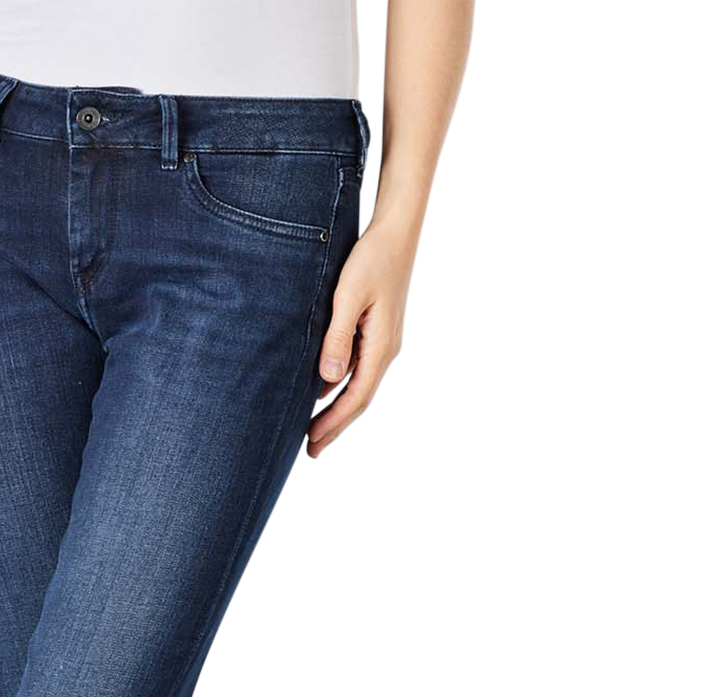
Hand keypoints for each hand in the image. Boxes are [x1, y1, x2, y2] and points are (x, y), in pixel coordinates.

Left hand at [306, 220, 415, 457]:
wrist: (396, 235)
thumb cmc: (371, 260)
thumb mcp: (348, 296)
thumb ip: (338, 337)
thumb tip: (329, 379)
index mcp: (380, 345)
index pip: (356, 395)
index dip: (334, 421)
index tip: (313, 440)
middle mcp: (384, 349)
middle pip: (358, 398)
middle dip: (335, 426)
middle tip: (311, 450)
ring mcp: (382, 342)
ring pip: (358, 386)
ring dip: (337, 409)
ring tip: (315, 430)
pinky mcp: (376, 333)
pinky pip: (357, 369)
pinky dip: (341, 388)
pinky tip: (323, 394)